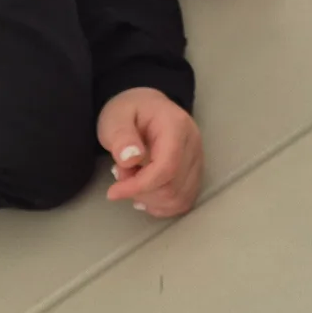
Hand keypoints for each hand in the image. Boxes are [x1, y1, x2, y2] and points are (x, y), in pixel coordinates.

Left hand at [97, 89, 202, 218]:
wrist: (146, 106)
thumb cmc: (129, 110)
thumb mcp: (116, 118)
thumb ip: (122, 136)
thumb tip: (131, 159)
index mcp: (176, 126)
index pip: (167, 166)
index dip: (140, 186)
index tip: (113, 192)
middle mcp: (193, 143)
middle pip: (173, 186)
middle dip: (141, 191)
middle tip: (122, 176)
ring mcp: (198, 159)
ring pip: (179, 198)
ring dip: (150, 199)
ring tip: (134, 181)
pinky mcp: (195, 171)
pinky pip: (184, 200)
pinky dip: (163, 206)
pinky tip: (146, 197)